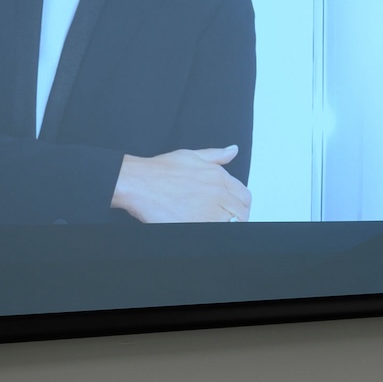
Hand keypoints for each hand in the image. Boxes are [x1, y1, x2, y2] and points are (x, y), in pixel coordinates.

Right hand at [112, 146, 251, 222]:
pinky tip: (201, 225)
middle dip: (235, 218)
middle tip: (220, 219)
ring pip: (232, 224)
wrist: (138, 183)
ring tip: (208, 221)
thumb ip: (216, 155)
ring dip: (225, 225)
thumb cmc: (159, 170)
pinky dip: (211, 229)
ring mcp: (209, 211)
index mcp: (219, 177)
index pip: (244, 197)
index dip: (239, 205)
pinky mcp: (197, 224)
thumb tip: (232, 151)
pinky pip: (215, 230)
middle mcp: (218, 193)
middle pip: (241, 214)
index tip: (231, 210)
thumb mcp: (192, 155)